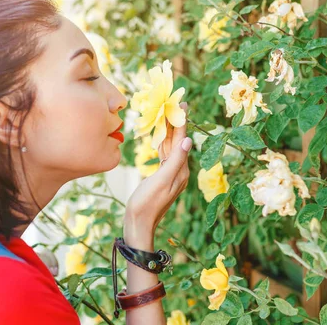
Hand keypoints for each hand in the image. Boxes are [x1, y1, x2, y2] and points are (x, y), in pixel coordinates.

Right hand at [124, 103, 190, 246]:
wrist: (138, 224)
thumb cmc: (147, 203)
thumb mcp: (162, 180)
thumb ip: (175, 160)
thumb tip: (187, 140)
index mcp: (180, 170)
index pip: (182, 140)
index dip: (182, 121)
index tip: (183, 104)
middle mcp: (178, 170)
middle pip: (177, 141)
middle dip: (176, 122)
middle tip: (175, 103)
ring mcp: (170, 174)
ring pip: (170, 147)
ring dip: (168, 131)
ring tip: (167, 115)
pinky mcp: (161, 177)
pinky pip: (163, 155)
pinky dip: (161, 143)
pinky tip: (160, 137)